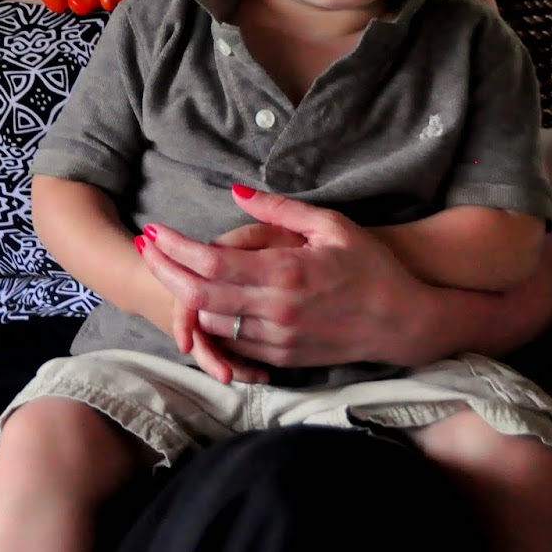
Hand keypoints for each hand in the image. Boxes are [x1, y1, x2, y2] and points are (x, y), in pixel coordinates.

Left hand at [140, 188, 427, 369]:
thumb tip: (237, 191)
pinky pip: (233, 345)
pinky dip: (211, 325)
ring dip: (184, 299)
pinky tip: (198, 304)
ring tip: (167, 272)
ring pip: (211, 323)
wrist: (405, 323)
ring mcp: (279, 339)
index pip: (211, 262)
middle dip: (166, 270)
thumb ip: (280, 209)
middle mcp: (277, 309)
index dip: (175, 248)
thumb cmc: (372, 266)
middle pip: (200, 294)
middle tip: (147, 249)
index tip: (155, 231)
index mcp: (286, 272)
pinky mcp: (283, 359)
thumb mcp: (332, 225)